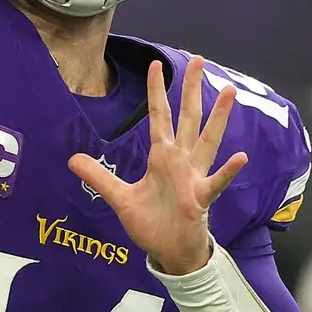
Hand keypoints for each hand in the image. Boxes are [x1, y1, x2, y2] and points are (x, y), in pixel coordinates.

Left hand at [68, 55, 246, 275]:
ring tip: (229, 93)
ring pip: (207, 142)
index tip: (156, 65)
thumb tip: (71, 159)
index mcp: (161, 157)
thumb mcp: (119, 197)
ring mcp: (193, 177)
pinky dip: (227, 171)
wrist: (169, 251)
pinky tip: (240, 156)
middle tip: (200, 60)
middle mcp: (180, 161)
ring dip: (218, 118)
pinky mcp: (200, 198)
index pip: (158, 116)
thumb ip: (98, 177)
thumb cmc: (151, 223)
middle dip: (192, 90)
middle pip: (187, 118)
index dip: (156, 92)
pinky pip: (216, 182)